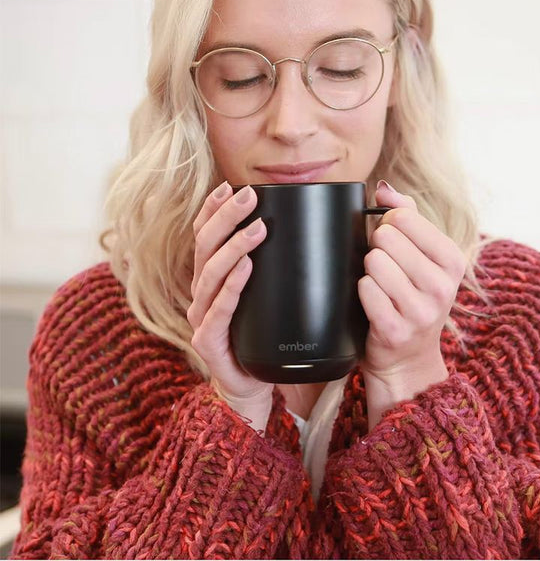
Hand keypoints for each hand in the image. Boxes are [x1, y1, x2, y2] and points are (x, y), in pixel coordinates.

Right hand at [187, 181, 273, 408]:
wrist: (251, 386)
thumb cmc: (260, 340)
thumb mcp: (264, 299)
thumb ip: (270, 272)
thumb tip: (303, 237)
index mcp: (211, 281)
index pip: (204, 237)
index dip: (213, 211)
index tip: (230, 186)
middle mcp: (201, 294)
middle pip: (205, 246)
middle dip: (226, 217)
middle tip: (249, 196)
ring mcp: (201, 317)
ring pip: (210, 273)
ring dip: (234, 246)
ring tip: (257, 227)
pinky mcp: (208, 341)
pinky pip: (219, 309)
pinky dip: (232, 285)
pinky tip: (246, 266)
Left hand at [359, 180, 466, 379]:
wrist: (409, 357)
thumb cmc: (413, 297)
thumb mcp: (423, 256)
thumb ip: (406, 215)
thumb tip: (384, 188)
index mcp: (453, 260)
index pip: (403, 217)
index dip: (387, 225)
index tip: (394, 243)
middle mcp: (442, 286)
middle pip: (385, 238)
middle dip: (377, 248)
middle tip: (386, 268)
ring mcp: (420, 311)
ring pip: (373, 262)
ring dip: (369, 272)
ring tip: (381, 286)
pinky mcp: (395, 330)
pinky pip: (365, 289)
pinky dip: (363, 292)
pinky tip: (375, 303)